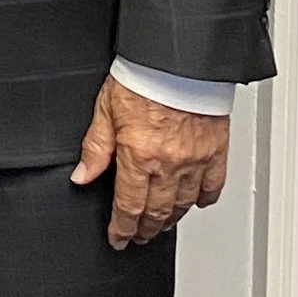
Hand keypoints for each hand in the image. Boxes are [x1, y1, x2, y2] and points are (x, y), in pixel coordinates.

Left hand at [71, 75, 229, 249]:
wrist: (178, 58)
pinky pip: (213, 186)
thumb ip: (95, 148)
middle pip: (157, 212)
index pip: (128, 206)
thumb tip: (82, 176)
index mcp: (138, 155)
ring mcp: (195, 160)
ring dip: (170, 219)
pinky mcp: (216, 151)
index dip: (122, 228)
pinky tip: (195, 203)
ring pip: (183, 204)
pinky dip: (203, 199)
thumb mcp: (105, 110)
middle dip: (145, 229)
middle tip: (138, 237)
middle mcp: (169, 163)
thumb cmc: (143, 77)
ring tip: (161, 224)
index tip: (118, 238)